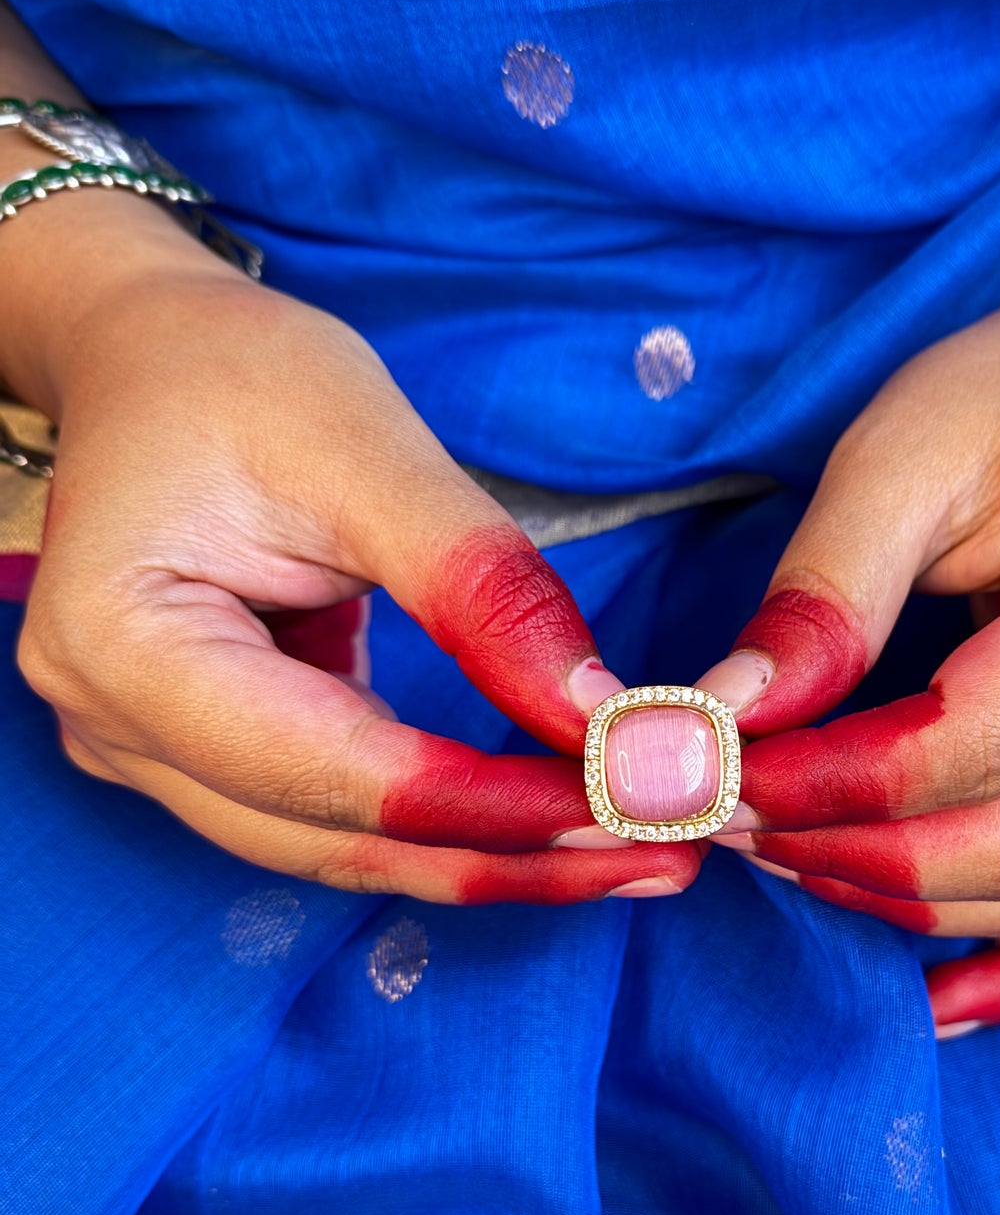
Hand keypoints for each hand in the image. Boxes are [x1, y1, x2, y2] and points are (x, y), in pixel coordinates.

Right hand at [12, 197, 699, 903]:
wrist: (155, 358)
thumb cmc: (238, 376)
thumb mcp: (366, 449)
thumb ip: (482, 591)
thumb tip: (604, 720)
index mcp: (123, 646)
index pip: (339, 773)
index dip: (495, 806)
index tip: (638, 808)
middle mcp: (116, 728)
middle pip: (339, 837)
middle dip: (513, 855)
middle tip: (670, 852)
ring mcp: (153, 753)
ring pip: (345, 846)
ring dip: (496, 856)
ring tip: (644, 853)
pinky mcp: (210, 752)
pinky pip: (342, 812)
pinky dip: (455, 818)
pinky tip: (563, 819)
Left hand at [697, 184, 999, 1031]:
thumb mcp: (902, 449)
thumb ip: (821, 595)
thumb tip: (719, 728)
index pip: (980, 741)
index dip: (837, 781)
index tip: (715, 779)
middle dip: (854, 852)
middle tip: (723, 823)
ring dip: (902, 898)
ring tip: (778, 854)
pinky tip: (931, 1001)